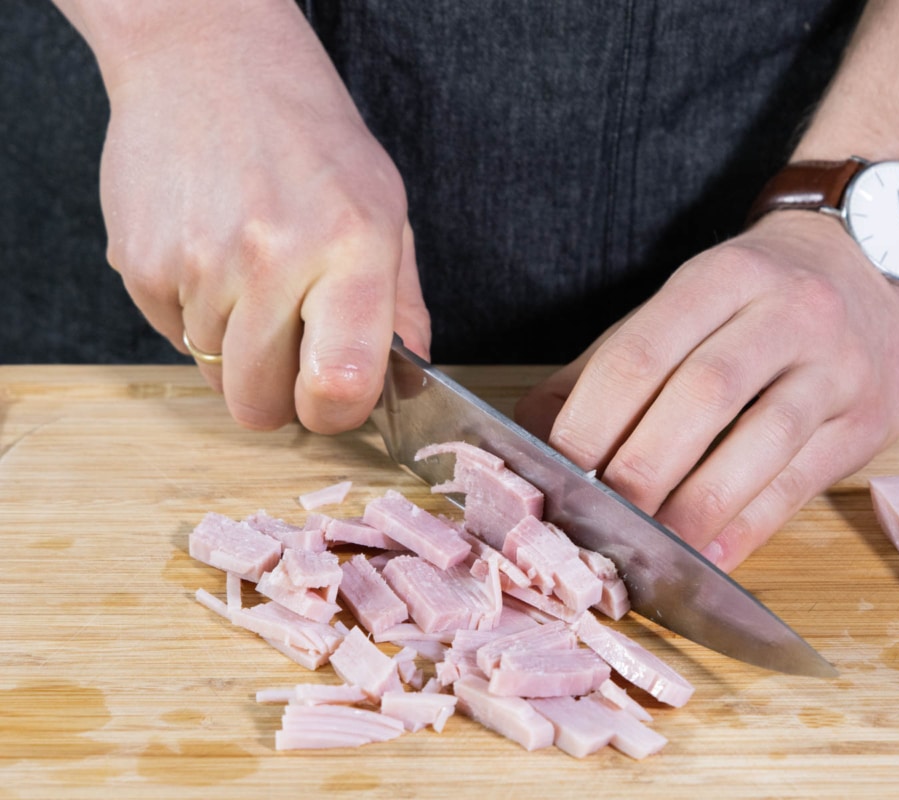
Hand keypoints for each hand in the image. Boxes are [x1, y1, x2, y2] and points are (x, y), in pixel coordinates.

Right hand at [97, 1, 428, 433]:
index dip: (336, 413)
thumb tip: (405, 386)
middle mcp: (272, 257)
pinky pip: (172, 338)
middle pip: (261, 404)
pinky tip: (213, 258)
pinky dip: (195, 318)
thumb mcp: (384, 210)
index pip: (340, 383)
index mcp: (351, 245)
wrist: (208, 60)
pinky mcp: (140, 264)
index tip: (335, 397)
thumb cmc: (310, 138)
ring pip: (214, 376)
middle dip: (279, 394)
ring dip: (236, 350)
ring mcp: (198, 262)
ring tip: (253, 280)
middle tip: (292, 347)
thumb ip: (402, 306)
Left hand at [515, 212, 898, 570]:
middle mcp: (787, 313)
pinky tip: (711, 557)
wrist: (874, 262)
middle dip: (642, 467)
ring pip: (761, 442)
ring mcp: (838, 365)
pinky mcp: (870, 418)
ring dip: (697, 507)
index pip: (643, 352)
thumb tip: (531, 438)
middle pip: (703, 395)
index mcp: (722, 278)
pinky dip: (749, 525)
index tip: (558, 471)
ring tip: (651, 550)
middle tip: (598, 520)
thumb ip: (609, 367)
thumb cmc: (757, 296)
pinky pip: (801, 481)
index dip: (593, 418)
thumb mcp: (685, 303)